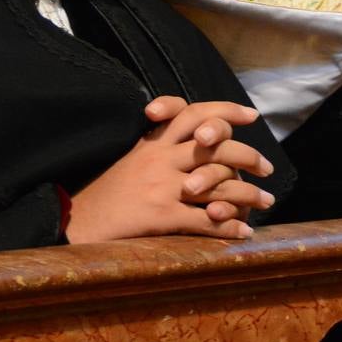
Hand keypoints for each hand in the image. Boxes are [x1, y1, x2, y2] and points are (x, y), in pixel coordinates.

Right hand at [64, 97, 275, 243]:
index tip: (251, 115)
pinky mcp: (160, 215)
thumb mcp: (131, 158)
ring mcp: (161, 185)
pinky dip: (229, 226)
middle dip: (248, 154)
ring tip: (267, 200)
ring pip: (217, 180)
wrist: (74, 221)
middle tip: (267, 167)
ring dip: (249, 193)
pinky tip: (244, 232)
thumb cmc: (106, 192)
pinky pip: (205, 218)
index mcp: (153, 142)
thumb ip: (160, 145)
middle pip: (214, 143)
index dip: (225, 110)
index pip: (192, 112)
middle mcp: (159, 158)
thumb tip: (196, 141)